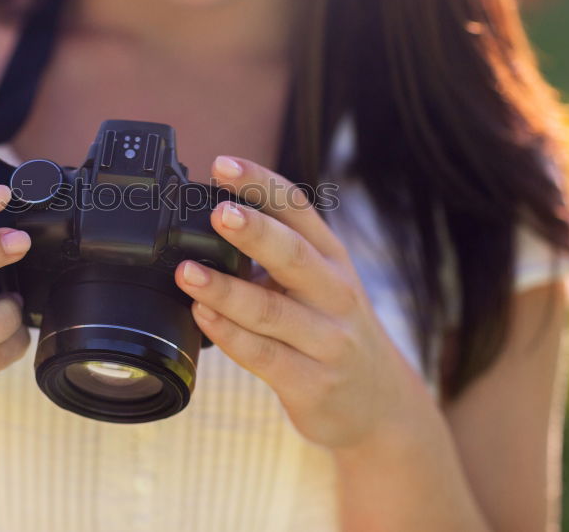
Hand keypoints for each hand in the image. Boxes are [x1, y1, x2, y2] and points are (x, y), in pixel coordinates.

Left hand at [174, 156, 430, 450]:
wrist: (381, 404)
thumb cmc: (333, 331)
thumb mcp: (320, 283)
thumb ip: (277, 255)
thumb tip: (210, 218)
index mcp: (332, 257)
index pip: (298, 209)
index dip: (260, 184)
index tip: (222, 165)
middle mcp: (335, 293)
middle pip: (292, 255)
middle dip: (254, 231)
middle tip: (218, 212)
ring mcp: (327, 340)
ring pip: (271, 310)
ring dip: (226, 290)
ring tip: (187, 272)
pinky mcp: (312, 383)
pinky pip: (264, 355)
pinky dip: (229, 335)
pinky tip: (202, 316)